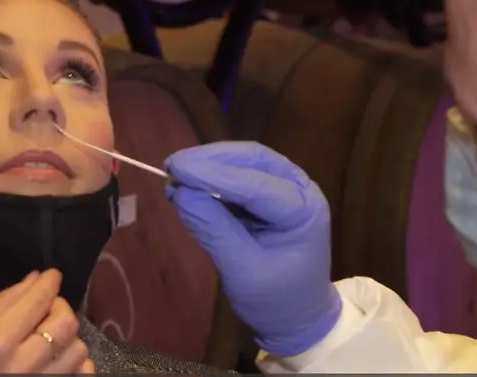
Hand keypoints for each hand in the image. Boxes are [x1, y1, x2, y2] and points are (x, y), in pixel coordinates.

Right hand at [0, 269, 93, 373]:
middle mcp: (22, 365)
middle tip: (47, 306)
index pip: (38, 302)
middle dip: (60, 307)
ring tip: (48, 336)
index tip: (53, 276)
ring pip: (79, 351)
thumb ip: (3, 302)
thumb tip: (35, 279)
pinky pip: (80, 375)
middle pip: (66, 324)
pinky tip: (57, 359)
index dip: (50, 283)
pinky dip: (75, 363)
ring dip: (68, 337)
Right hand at [164, 141, 341, 356]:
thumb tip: (180, 193)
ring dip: (211, 163)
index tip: (175, 169)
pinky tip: (191, 182)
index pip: (255, 184)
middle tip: (172, 166)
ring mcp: (289, 187)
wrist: (299, 316)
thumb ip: (214, 231)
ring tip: (176, 172)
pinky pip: (242, 172)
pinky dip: (215, 174)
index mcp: (304, 211)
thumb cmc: (275, 300)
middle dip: (211, 159)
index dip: (213, 174)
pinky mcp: (273, 191)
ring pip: (247, 160)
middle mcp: (301, 190)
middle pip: (253, 159)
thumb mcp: (242, 272)